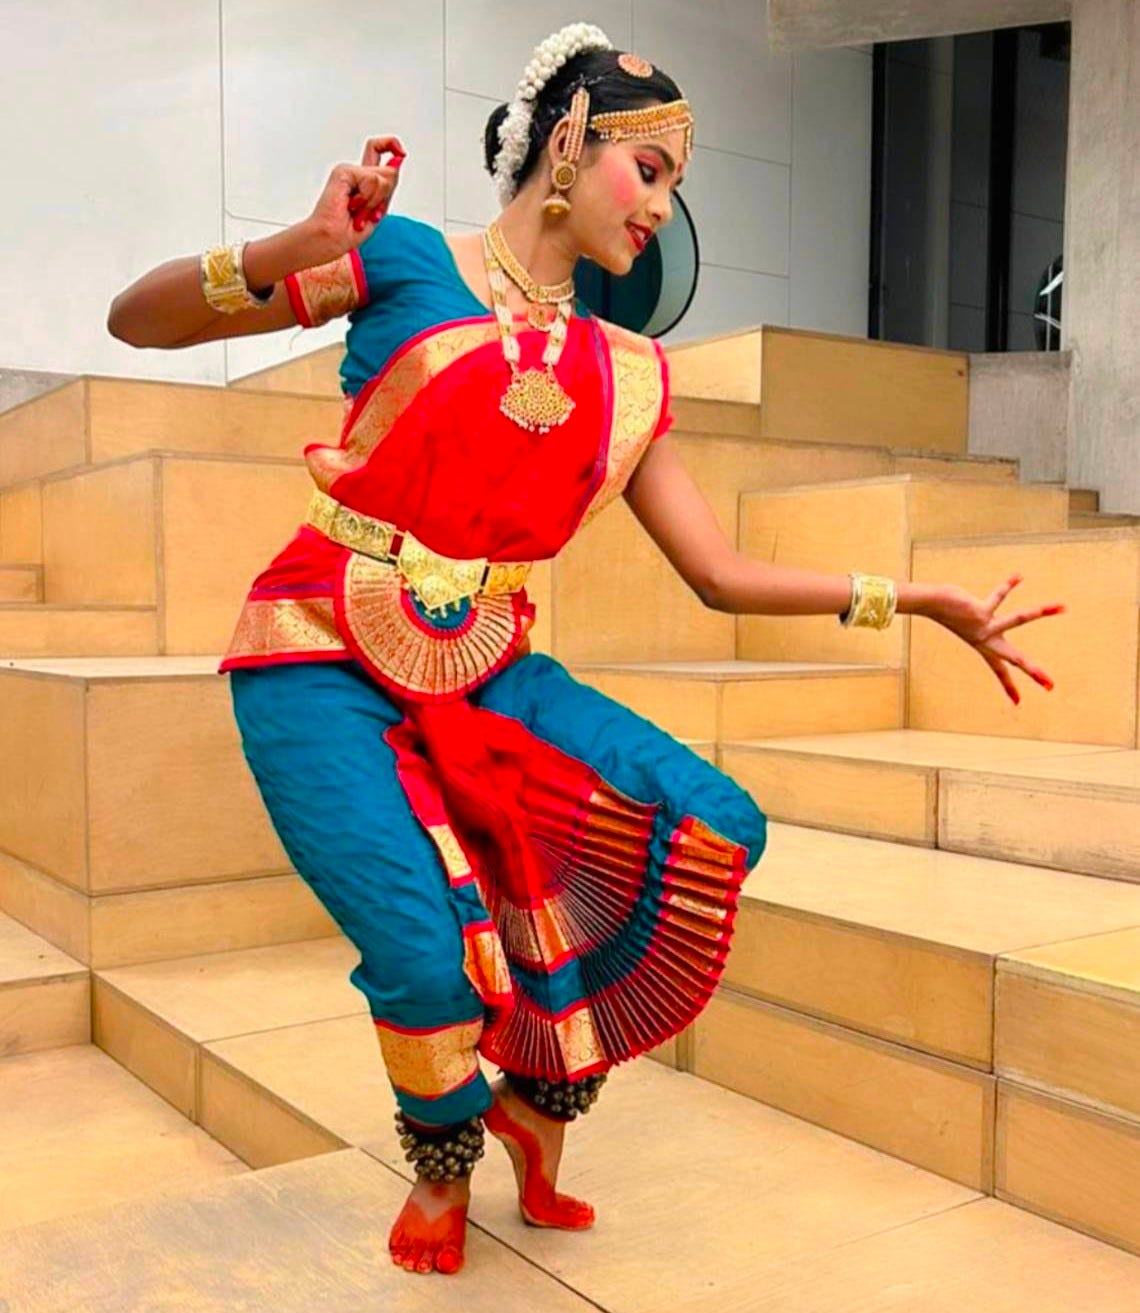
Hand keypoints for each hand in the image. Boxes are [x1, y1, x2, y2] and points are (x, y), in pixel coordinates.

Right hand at [305, 136, 405, 260]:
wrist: (331, 239)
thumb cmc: (350, 231)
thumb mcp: (379, 210)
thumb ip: (388, 185)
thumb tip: (399, 159)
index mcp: (365, 180)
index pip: (380, 149)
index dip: (392, 144)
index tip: (401, 153)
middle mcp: (357, 172)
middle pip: (390, 171)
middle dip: (385, 198)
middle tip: (369, 213)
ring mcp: (349, 171)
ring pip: (383, 178)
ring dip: (375, 203)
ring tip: (358, 212)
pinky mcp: (344, 171)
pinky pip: (372, 180)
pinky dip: (367, 199)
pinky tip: (352, 205)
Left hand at [925, 573, 1063, 704]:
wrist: (932, 604)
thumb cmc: (950, 612)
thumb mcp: (969, 625)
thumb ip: (982, 625)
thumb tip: (983, 625)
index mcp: (983, 646)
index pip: (999, 670)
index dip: (1008, 686)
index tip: (1017, 702)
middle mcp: (986, 640)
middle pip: (1014, 659)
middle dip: (1033, 671)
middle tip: (1051, 685)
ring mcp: (984, 626)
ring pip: (1017, 619)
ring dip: (1039, 612)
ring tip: (1061, 607)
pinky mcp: (980, 611)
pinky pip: (998, 596)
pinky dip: (1009, 585)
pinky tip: (1019, 576)